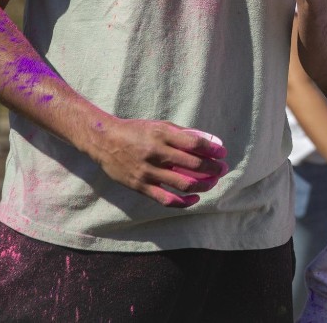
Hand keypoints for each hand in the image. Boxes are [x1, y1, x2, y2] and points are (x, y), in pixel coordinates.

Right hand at [87, 119, 228, 207]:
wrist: (104, 141)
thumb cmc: (136, 131)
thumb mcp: (159, 126)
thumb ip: (182, 134)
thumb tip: (209, 142)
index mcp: (162, 135)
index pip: (195, 143)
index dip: (212, 149)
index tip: (222, 153)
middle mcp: (156, 153)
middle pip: (193, 164)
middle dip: (213, 168)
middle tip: (222, 168)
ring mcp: (148, 171)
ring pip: (183, 184)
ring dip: (204, 185)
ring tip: (213, 182)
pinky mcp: (140, 186)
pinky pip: (167, 199)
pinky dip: (184, 201)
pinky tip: (195, 198)